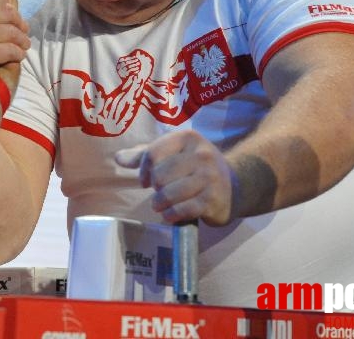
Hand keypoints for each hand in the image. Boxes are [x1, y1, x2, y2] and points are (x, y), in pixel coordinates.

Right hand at [0, 0, 29, 88]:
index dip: (9, 1)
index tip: (13, 14)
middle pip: (7, 12)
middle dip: (19, 23)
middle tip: (24, 31)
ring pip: (11, 32)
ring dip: (22, 40)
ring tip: (23, 45)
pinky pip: (9, 49)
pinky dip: (17, 53)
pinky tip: (17, 56)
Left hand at [114, 130, 235, 225]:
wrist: (235, 184)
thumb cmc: (195, 167)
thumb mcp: (174, 154)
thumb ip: (145, 155)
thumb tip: (118, 158)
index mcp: (188, 138)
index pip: (153, 153)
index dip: (144, 171)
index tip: (146, 180)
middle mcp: (201, 155)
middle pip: (160, 175)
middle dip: (155, 189)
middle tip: (160, 193)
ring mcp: (209, 178)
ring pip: (169, 194)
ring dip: (160, 204)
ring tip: (162, 205)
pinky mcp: (213, 200)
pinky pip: (183, 210)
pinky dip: (171, 215)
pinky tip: (171, 215)